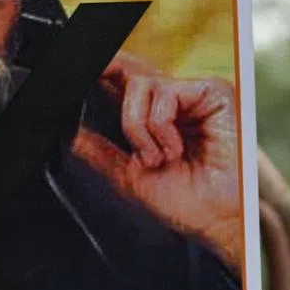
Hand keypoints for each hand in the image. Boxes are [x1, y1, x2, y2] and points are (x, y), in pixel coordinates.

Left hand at [70, 52, 242, 270]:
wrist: (221, 219)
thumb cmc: (188, 202)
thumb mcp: (129, 176)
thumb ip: (99, 151)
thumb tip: (68, 132)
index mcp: (153, 117)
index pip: (119, 83)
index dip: (97, 75)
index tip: (70, 80)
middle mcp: (172, 100)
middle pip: (125, 70)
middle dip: (103, 72)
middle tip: (95, 89)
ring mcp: (192, 93)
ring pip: (138, 85)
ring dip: (137, 127)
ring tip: (157, 157)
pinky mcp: (211, 91)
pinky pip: (163, 93)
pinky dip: (159, 126)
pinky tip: (175, 149)